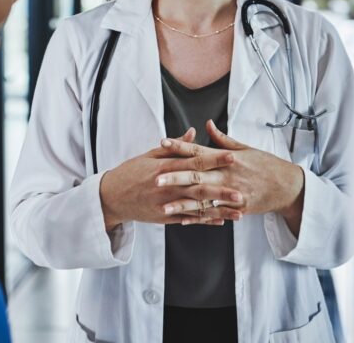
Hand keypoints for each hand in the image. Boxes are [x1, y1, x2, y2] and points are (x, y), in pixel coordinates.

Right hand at [99, 128, 243, 229]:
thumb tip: (194, 132)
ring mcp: (166, 204)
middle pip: (199, 188)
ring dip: (219, 210)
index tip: (233, 156)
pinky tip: (221, 221)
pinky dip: (204, 221)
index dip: (214, 159)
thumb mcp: (149, 155)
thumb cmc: (131, 172)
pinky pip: (188, 220)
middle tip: (242, 190)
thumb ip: (174, 146)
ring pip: (197, 208)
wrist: (111, 197)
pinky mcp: (165, 217)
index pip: (194, 162)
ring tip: (239, 212)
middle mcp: (168, 187)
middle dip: (222, 190)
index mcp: (164, 168)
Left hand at [157, 120, 305, 233]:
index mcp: (228, 158)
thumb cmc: (265, 164)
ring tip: (164, 205)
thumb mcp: (245, 148)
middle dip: (175, 177)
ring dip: (182, 203)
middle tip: (156, 177)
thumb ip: (223, 139)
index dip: (180, 147)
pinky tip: (182, 220)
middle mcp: (228, 174)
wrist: (287, 186)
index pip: (200, 151)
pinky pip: (214, 214)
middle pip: (197, 176)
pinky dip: (198, 218)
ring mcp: (232, 193)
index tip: (163, 143)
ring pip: (203, 199)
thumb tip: (207, 124)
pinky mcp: (237, 208)